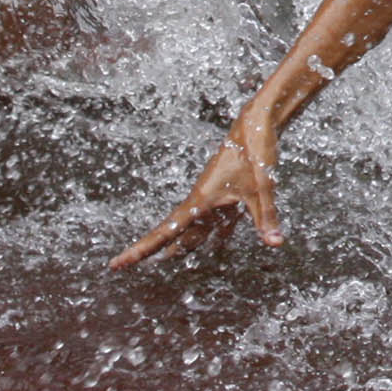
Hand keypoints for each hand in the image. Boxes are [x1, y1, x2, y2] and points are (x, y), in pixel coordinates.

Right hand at [111, 119, 284, 269]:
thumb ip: (266, 217)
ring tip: (163, 264)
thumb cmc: (255, 151)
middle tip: (122, 266)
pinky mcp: (227, 197)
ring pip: (192, 231)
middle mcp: (201, 203)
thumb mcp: (262, 186)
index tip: (117, 263)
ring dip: (179, 247)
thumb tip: (274, 243)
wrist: (256, 124)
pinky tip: (211, 249)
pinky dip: (210, 238)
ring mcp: (213, 200)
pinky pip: (214, 224)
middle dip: (150, 251)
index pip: (164, 233)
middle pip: (171, 234)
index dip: (140, 251)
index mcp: (200, 202)